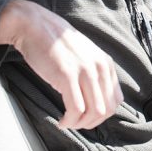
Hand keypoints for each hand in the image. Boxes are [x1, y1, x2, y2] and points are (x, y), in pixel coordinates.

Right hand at [0, 0, 123, 129]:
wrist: (35, 26)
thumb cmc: (56, 44)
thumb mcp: (85, 55)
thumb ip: (94, 73)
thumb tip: (96, 101)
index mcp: (105, 64)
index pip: (115, 100)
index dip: (102, 115)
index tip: (87, 117)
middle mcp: (99, 68)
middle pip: (106, 110)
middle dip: (91, 123)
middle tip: (76, 123)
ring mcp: (84, 71)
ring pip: (93, 113)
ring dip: (80, 124)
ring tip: (68, 123)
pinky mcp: (67, 76)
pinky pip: (75, 110)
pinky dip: (69, 121)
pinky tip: (61, 121)